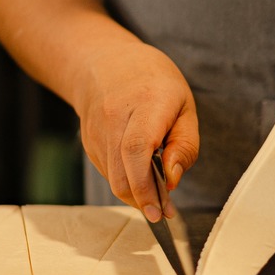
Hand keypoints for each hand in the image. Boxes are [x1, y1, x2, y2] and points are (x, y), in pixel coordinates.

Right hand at [74, 40, 198, 221]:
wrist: (106, 61)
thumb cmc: (155, 83)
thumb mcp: (185, 106)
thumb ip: (184, 144)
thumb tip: (173, 181)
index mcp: (146, 102)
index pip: (137, 149)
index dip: (146, 185)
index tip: (160, 209)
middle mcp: (115, 116)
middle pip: (121, 172)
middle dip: (143, 200)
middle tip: (163, 213)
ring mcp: (97, 129)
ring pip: (113, 178)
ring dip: (135, 194)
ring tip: (157, 196)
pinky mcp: (89, 141)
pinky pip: (108, 171)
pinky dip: (125, 181)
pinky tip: (140, 176)